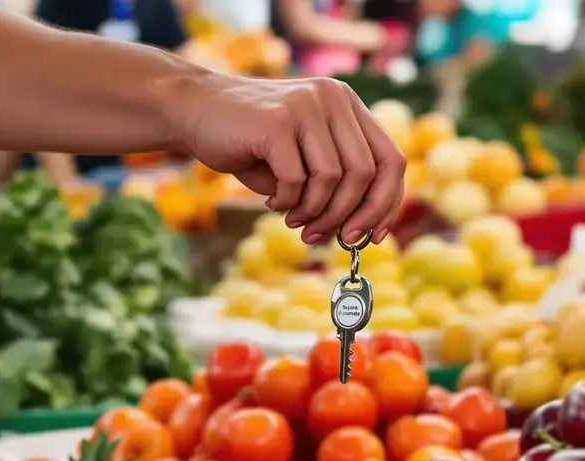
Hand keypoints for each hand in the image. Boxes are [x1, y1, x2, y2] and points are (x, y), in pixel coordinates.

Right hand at [174, 71, 404, 243]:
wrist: (193, 109)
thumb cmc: (251, 142)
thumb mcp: (303, 160)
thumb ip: (335, 186)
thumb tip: (363, 232)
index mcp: (347, 105)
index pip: (391, 159)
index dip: (387, 202)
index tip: (374, 236)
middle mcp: (333, 98)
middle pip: (367, 173)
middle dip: (351, 216)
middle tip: (327, 238)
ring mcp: (306, 105)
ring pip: (333, 179)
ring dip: (316, 212)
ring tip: (295, 221)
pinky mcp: (278, 121)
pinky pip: (297, 180)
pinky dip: (287, 202)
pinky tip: (272, 201)